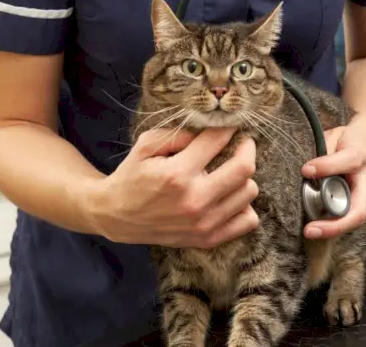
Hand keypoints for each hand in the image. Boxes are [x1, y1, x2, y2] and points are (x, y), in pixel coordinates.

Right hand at [84, 127, 258, 247]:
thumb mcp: (145, 146)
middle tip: (242, 143)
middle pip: (244, 168)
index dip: (227, 128)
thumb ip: (178, 133)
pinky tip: (230, 197)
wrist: (116, 216)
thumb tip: (210, 128)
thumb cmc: (132, 176)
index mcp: (177, 174)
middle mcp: (194, 200)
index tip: (229, 126)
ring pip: (249, 192)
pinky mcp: (207, 239)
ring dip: (244, 177)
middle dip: (247, 148)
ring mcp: (203, 223)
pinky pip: (248, 221)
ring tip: (230, 172)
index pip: (217, 141)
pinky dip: (244, 206)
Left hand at [300, 124, 365, 238]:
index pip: (348, 162)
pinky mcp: (360, 206)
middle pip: (357, 212)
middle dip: (334, 226)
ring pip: (353, 220)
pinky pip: (347, 219)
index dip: (327, 167)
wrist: (365, 145)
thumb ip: (323, 156)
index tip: (305, 170)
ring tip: (310, 231)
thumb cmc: (348, 143)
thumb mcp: (333, 139)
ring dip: (332, 229)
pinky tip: (316, 227)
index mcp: (360, 159)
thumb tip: (307, 171)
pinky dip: (331, 226)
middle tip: (309, 230)